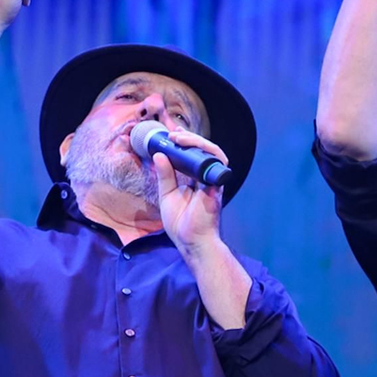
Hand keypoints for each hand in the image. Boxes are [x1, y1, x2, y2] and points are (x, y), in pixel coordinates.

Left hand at [152, 130, 228, 256]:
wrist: (192, 242)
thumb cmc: (181, 224)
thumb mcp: (167, 195)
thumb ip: (165, 176)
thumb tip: (159, 155)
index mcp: (195, 181)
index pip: (193, 156)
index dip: (186, 143)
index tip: (172, 135)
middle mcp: (206, 179)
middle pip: (203, 151)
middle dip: (190, 138)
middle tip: (173, 135)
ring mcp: (213, 181)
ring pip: (212, 152)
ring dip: (197, 142)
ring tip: (179, 138)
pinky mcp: (216, 185)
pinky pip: (217, 162)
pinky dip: (205, 151)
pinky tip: (189, 148)